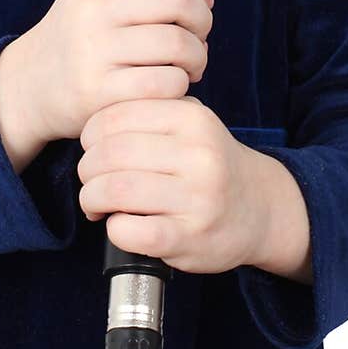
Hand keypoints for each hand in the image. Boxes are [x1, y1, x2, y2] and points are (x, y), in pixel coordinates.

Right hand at [7, 0, 214, 143]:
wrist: (29, 84)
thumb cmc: (78, 38)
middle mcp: (92, 9)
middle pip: (179, 0)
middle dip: (203, 20)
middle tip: (199, 36)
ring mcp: (93, 51)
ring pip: (178, 44)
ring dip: (197, 57)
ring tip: (189, 65)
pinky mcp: (99, 92)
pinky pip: (166, 83)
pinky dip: (180, 85)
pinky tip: (171, 85)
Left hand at [76, 95, 269, 274]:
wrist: (260, 208)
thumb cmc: (211, 163)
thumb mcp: (192, 123)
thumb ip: (150, 110)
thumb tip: (94, 126)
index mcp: (193, 120)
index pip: (116, 116)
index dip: (91, 133)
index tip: (91, 147)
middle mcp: (199, 156)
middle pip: (111, 154)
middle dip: (88, 169)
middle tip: (90, 179)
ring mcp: (197, 199)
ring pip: (116, 190)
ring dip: (92, 198)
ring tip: (96, 202)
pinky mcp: (190, 237)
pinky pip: (131, 231)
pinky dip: (114, 228)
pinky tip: (120, 225)